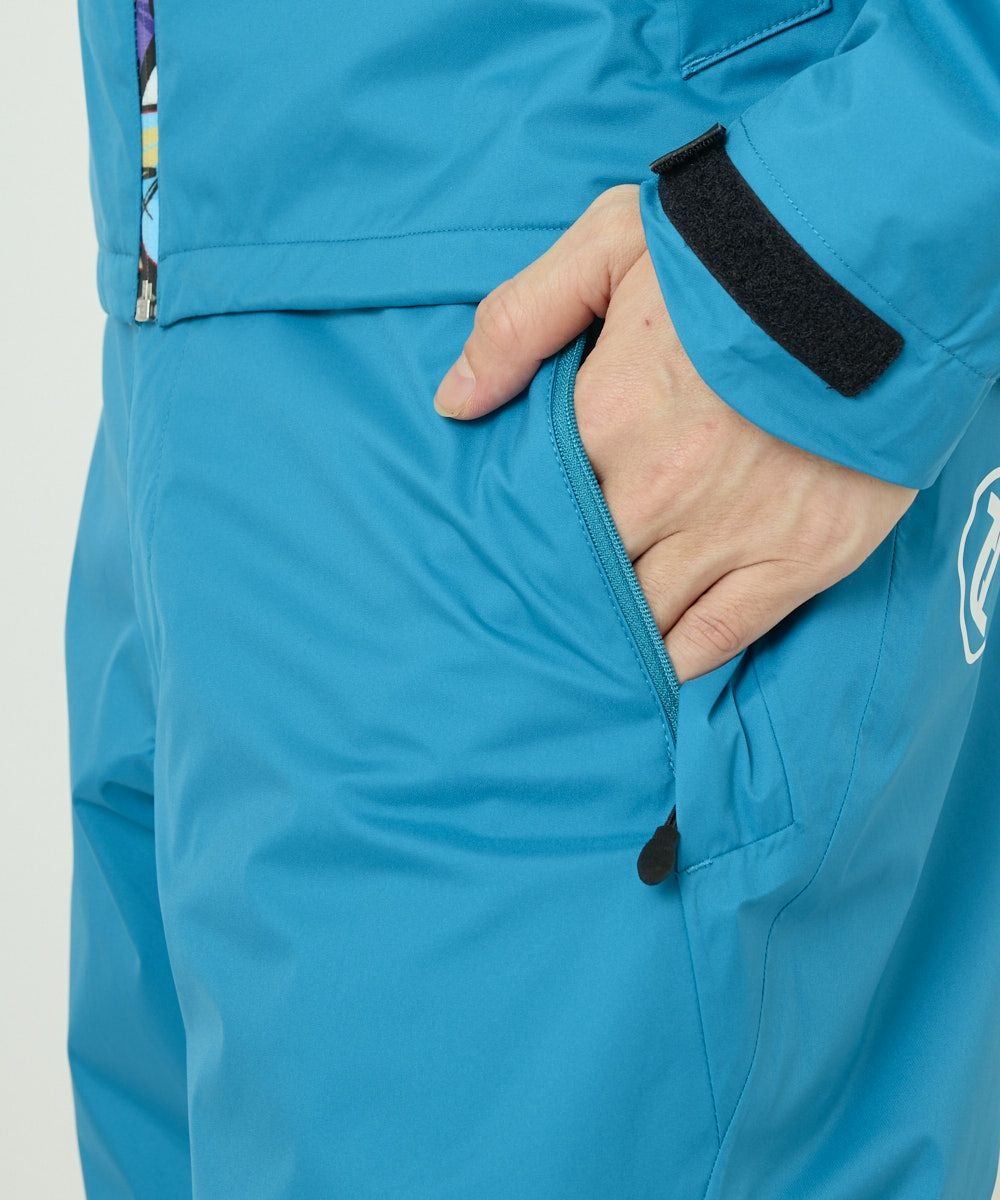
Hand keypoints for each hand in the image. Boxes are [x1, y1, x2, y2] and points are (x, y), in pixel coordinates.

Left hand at [433, 186, 915, 681]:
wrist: (878, 268)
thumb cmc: (741, 253)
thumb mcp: (611, 244)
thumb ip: (520, 320)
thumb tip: (454, 401)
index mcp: (605, 420)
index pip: (534, 508)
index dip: (519, 531)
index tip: (508, 545)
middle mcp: (658, 492)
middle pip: (583, 571)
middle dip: (560, 587)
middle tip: (536, 607)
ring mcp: (729, 534)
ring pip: (642, 616)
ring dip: (612, 630)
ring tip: (588, 643)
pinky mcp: (795, 561)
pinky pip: (717, 638)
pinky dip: (677, 660)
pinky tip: (652, 667)